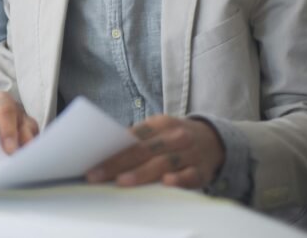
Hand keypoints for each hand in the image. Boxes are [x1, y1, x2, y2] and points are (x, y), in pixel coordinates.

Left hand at [86, 115, 224, 188]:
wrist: (214, 139)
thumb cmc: (174, 138)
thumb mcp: (159, 130)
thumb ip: (137, 138)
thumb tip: (105, 150)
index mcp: (161, 124)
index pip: (133, 137)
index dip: (112, 150)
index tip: (93, 161)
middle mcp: (175, 137)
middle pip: (143, 150)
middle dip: (117, 163)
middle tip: (97, 175)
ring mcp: (190, 153)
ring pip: (163, 163)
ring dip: (142, 172)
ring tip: (122, 181)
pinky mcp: (202, 171)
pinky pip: (190, 175)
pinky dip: (179, 179)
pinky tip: (167, 182)